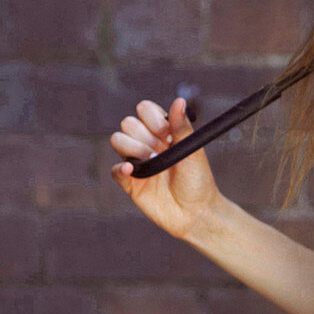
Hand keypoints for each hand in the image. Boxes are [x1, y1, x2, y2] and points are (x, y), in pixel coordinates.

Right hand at [109, 96, 222, 241]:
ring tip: (151, 161)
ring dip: (132, 147)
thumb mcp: (194, 151)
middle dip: (144, 134)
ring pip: (117, 140)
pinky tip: (132, 169)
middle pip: (128, 123)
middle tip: (161, 149)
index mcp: (164, 132)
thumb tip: (179, 100)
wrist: (196, 213)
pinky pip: (114, 169)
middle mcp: (148, 143)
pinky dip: (120, 168)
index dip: (152, 117)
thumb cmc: (198, 181)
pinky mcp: (130, 183)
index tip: (167, 132)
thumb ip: (182, 127)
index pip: (145, 110)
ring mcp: (138, 162)